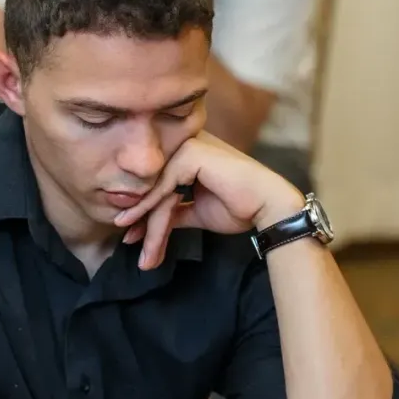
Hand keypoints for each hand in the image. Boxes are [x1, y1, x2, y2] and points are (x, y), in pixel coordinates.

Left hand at [112, 132, 305, 269]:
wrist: (269, 206)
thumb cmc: (239, 207)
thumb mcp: (196, 211)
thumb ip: (173, 212)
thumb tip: (142, 224)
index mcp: (185, 154)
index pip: (157, 185)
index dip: (142, 211)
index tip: (130, 235)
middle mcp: (183, 145)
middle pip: (154, 189)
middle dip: (142, 221)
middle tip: (130, 245)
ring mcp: (186, 147)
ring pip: (157, 192)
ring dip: (149, 226)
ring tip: (143, 253)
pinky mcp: (190, 154)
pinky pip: (164, 189)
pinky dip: (152, 213)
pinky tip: (140, 231)